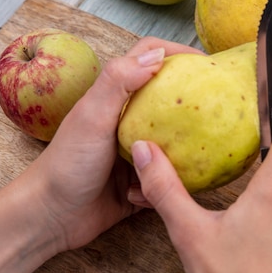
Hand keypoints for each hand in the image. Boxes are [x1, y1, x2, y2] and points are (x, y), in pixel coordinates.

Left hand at [0, 37, 203, 272]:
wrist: (52, 218)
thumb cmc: (67, 163)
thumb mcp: (92, 117)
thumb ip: (119, 82)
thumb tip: (158, 56)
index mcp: (116, 98)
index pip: (150, 59)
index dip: (177, 53)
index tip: (208, 64)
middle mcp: (130, 122)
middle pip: (171, 102)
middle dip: (192, 107)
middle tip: (219, 113)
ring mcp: (137, 154)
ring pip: (176, 146)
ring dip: (176, 159)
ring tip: (181, 166)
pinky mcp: (143, 184)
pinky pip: (168, 181)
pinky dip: (160, 189)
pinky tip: (143, 197)